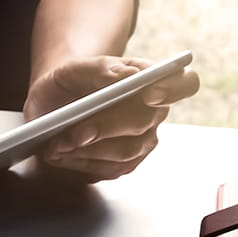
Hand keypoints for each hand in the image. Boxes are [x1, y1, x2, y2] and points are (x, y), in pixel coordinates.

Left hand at [24, 56, 199, 180]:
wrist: (53, 105)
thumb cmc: (69, 83)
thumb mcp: (73, 68)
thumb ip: (99, 68)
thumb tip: (124, 77)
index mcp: (151, 79)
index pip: (184, 83)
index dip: (173, 89)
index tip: (149, 94)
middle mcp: (154, 113)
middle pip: (145, 121)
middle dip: (108, 127)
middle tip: (78, 133)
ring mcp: (142, 141)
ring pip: (127, 151)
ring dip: (90, 149)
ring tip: (58, 143)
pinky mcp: (125, 164)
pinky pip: (110, 169)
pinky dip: (81, 162)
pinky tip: (61, 154)